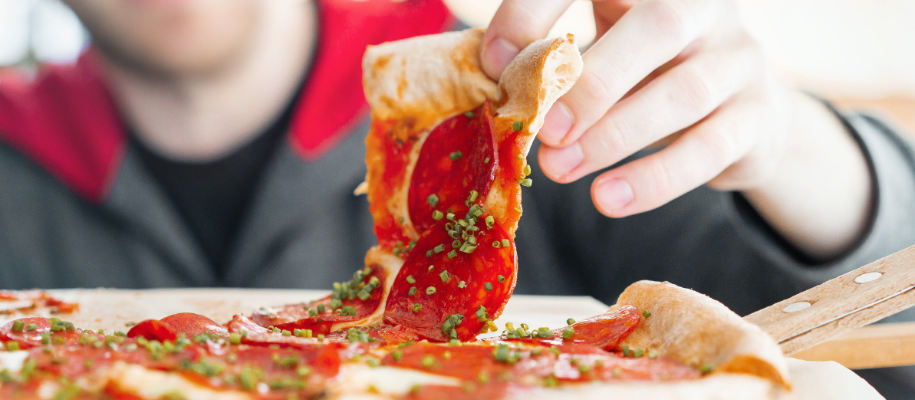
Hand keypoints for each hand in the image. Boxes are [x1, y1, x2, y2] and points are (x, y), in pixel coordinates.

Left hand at [483, 0, 872, 258]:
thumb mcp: (604, 48)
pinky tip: (608, 199)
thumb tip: (497, 76)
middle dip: (592, 80)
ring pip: (685, 91)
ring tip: (560, 169)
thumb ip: (556, 57)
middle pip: (659, 25)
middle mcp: (705, 8)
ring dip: (614, 135)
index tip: (495, 60)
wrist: (742, 115)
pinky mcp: (759, 117)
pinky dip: (655, 179)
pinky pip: (710, 148)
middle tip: (542, 128)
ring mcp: (741, 59)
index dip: (539, 8)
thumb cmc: (647, 73)